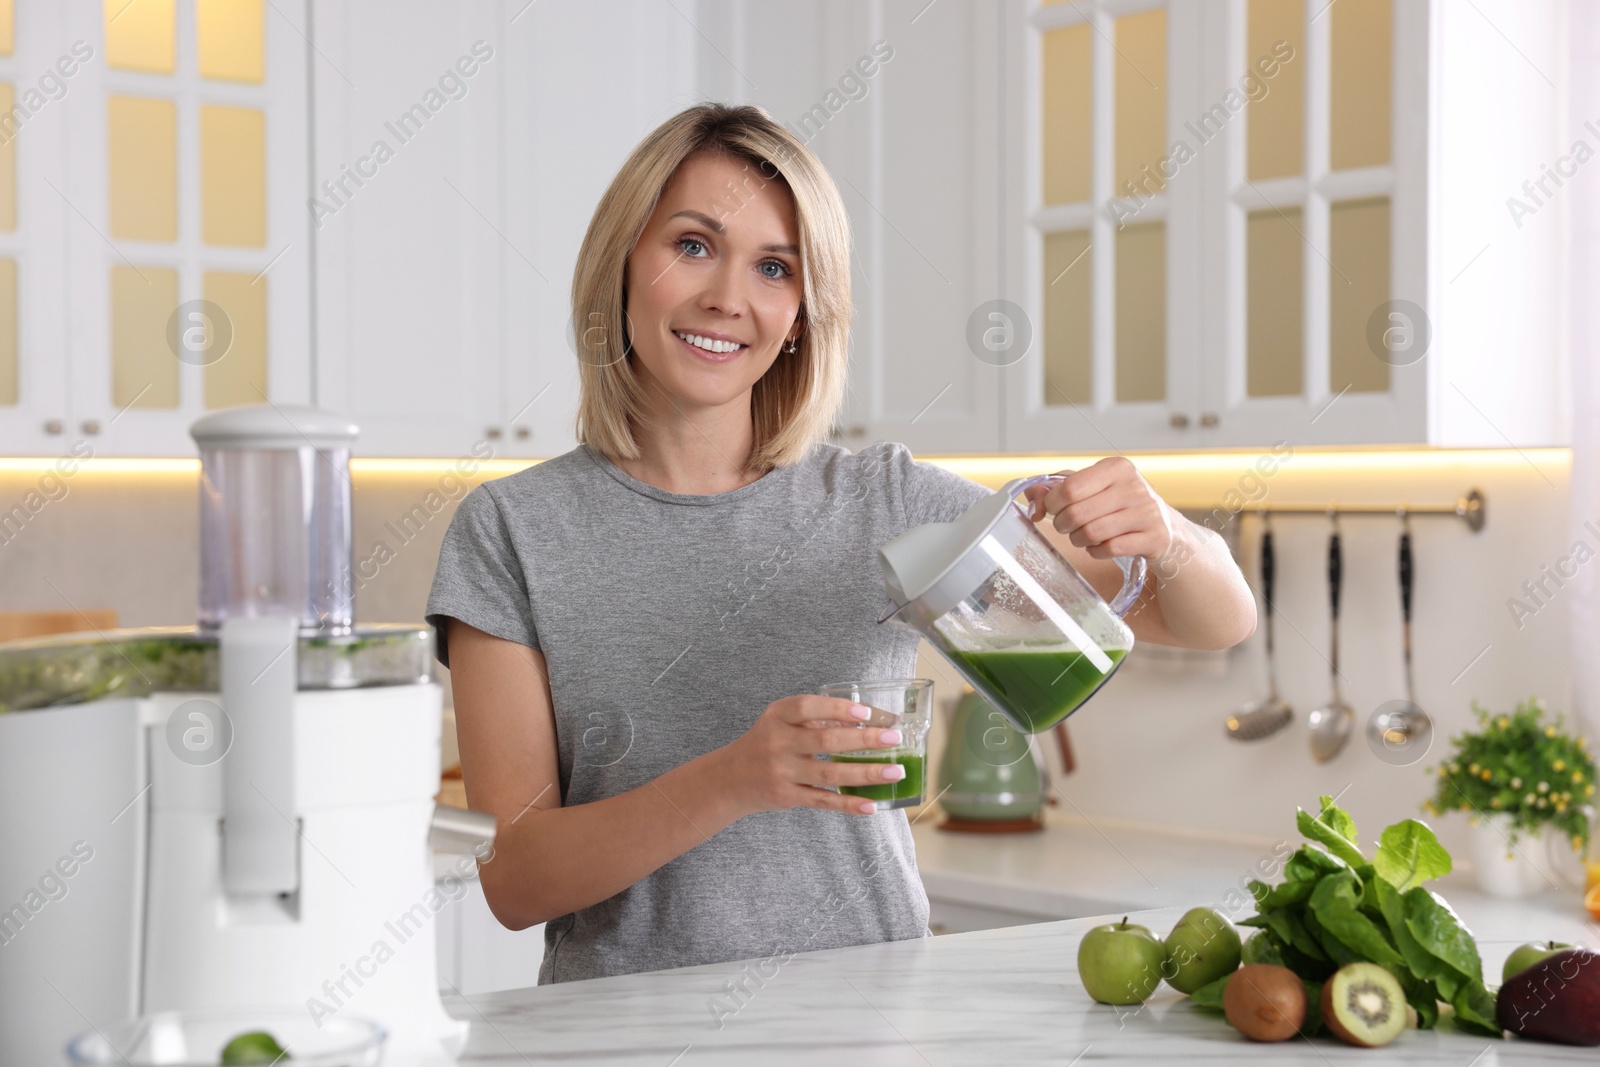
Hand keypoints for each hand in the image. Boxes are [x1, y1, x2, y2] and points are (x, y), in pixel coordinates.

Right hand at [711, 696, 906, 817]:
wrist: (730, 778)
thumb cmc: (766, 743)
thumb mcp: (780, 721)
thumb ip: (814, 717)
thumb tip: (868, 721)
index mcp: (777, 716)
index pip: (808, 707)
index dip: (838, 709)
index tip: (866, 712)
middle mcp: (777, 743)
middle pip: (825, 741)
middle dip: (864, 740)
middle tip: (893, 739)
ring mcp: (782, 772)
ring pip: (829, 774)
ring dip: (865, 773)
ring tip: (894, 771)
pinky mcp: (786, 796)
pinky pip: (822, 801)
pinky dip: (848, 804)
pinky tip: (871, 804)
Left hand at [1022, 456, 1176, 562]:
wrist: (1165, 528)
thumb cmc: (1120, 505)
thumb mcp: (1093, 487)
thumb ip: (1059, 486)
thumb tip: (1032, 495)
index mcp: (1117, 467)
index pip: (1069, 487)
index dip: (1051, 503)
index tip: (1051, 510)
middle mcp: (1134, 486)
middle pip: (1077, 513)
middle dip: (1063, 524)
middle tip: (1066, 527)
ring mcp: (1147, 512)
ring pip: (1092, 533)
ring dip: (1078, 540)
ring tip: (1081, 537)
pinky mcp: (1154, 537)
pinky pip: (1109, 549)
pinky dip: (1096, 551)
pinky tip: (1100, 546)